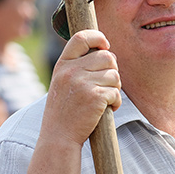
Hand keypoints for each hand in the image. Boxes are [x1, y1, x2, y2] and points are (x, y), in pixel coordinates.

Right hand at [46, 29, 121, 145]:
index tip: (105, 45)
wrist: (58, 137)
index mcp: (62, 65)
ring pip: (114, 75)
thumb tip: (108, 54)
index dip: (97, 37)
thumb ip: (77, 67)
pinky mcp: (95, 97)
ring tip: (105, 100)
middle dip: (112, 69)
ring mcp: (83, 84)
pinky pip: (116, 92)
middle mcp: (71, 71)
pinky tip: (107, 109)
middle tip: (107, 84)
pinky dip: (116, 102)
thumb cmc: (63, 111)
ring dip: (115, 88)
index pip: (81, 37)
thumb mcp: (61, 83)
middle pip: (106, 57)